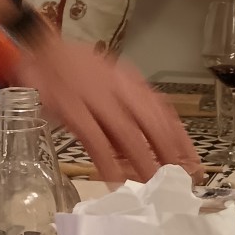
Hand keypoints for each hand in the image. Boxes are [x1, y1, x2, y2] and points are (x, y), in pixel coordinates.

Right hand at [14, 39, 201, 185]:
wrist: (40, 46)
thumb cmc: (77, 67)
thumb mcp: (111, 79)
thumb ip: (129, 106)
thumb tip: (147, 141)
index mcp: (131, 83)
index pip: (165, 112)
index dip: (182, 139)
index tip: (194, 161)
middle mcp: (120, 89)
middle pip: (153, 125)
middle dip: (169, 155)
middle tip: (178, 180)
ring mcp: (96, 99)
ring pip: (128, 135)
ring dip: (143, 163)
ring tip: (152, 187)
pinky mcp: (72, 110)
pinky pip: (95, 141)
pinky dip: (107, 164)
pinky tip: (114, 181)